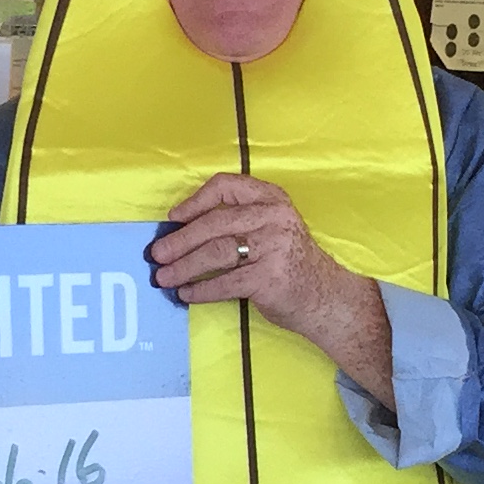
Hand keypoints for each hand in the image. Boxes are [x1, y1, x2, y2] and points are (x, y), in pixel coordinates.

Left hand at [150, 174, 354, 338]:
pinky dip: (201, 290)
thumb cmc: (290, 261)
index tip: (174, 218)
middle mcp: (274, 218)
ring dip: (183, 267)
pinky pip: (225, 282)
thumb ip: (239, 221)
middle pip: (214, 223)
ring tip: (164, 277)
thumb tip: (181, 231)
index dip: (195, 201)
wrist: (327, 296)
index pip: (226, 186)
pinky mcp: (270, 277)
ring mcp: (274, 247)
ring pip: (215, 253)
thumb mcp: (272, 228)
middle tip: (156, 255)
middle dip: (179, 241)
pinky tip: (187, 294)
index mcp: (272, 199)